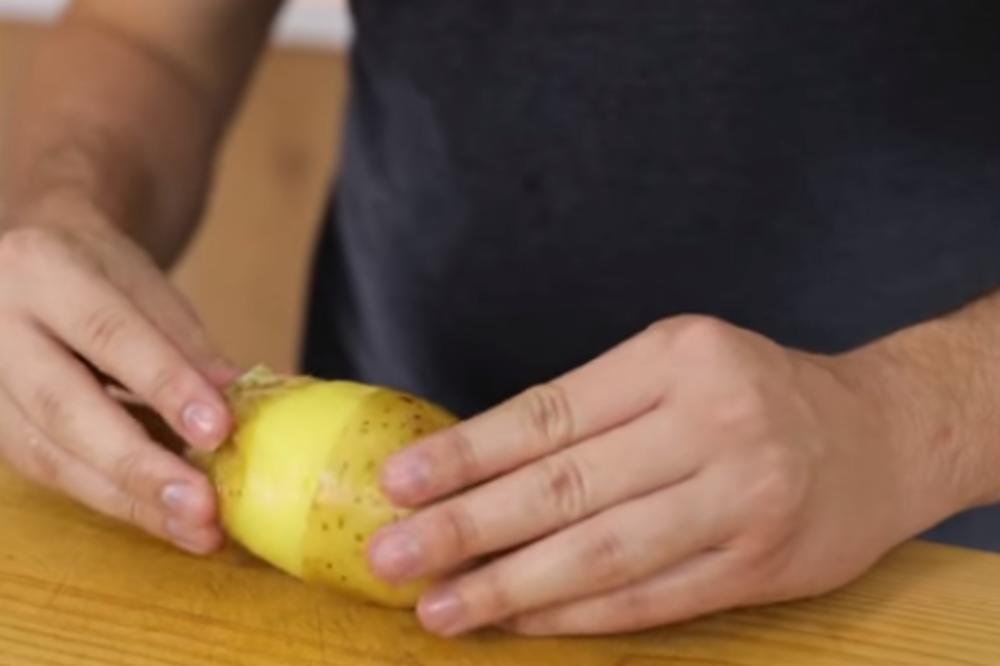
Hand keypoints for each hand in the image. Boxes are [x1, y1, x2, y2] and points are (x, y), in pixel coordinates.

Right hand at [0, 198, 237, 552]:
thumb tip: (242, 406)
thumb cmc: (97, 272)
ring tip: (197, 528)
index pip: (110, 334)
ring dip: (130, 500)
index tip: (218, 430)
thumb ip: (187, 346)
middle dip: (140, 466)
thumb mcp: (147, 287)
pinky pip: (50, 471)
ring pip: (51, 456)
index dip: (165, 386)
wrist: (29, 263)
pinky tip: (163, 515)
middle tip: (203, 508)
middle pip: (66, 409)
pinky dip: (112, 497)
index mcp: (42, 270)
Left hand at [369, 315, 949, 635]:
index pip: (551, 413)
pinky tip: (523, 622)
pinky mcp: (761, 565)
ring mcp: (742, 499)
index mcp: (678, 358)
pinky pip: (651, 597)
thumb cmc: (753, 390)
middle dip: (468, 526)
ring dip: (512, 587)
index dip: (470, 453)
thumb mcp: (678, 364)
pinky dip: (578, 614)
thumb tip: (477, 469)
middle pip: (566, 487)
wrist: (880, 433)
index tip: (401, 483)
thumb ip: (593, 412)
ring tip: (441, 607)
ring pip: (603, 553)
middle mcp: (713, 424)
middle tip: (392, 555)